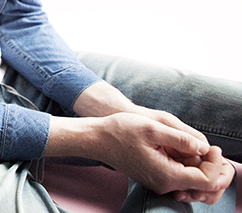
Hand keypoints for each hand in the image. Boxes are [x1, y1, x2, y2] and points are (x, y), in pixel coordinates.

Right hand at [97, 113, 232, 199]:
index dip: (215, 164)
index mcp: (166, 175)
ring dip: (200, 165)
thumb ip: (181, 138)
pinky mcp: (156, 177)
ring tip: (195, 145)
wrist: (97, 139)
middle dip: (211, 167)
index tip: (211, 146)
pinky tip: (182, 148)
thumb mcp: (152, 127)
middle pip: (202, 184)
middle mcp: (165, 184)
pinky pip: (180, 175)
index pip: (207, 180)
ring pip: (192, 180)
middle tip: (209, 147)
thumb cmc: (120, 130)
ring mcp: (160, 182)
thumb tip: (204, 147)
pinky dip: (188, 164)